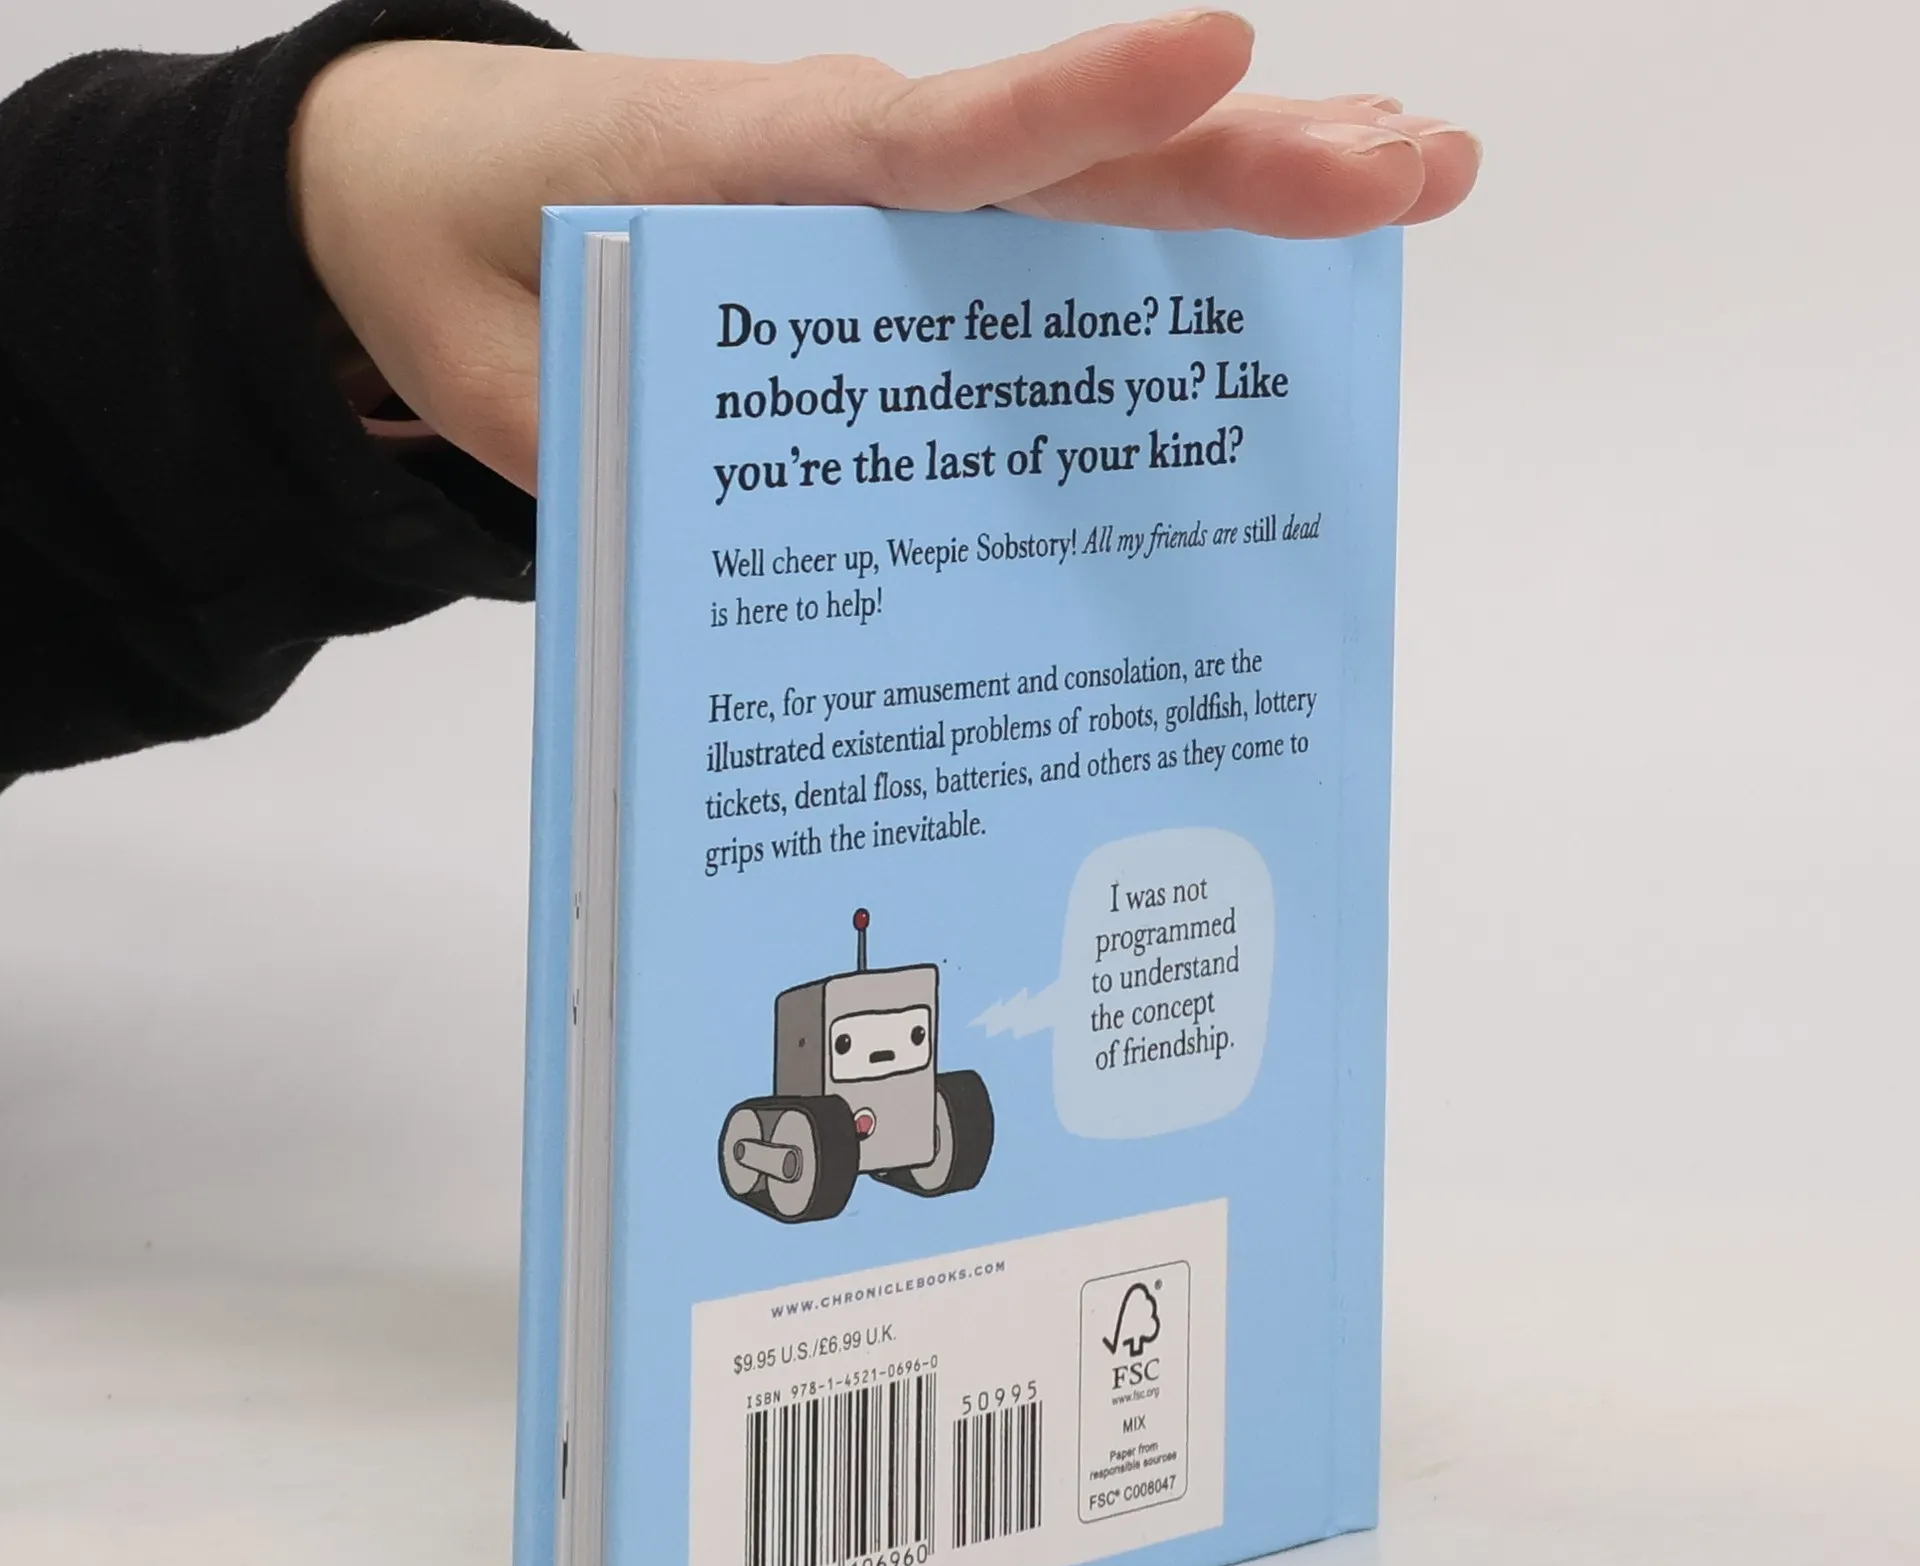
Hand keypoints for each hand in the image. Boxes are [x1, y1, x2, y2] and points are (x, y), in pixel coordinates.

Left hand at [290, 12, 1479, 492]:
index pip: (936, 146)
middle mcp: (853, 172)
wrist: (419, 188)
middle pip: (1069, 163)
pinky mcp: (898, 236)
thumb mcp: (519, 384)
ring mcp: (890, 198)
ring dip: (1249, 185)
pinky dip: (1159, 238)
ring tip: (1413, 174)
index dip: (1077, 107)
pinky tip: (1271, 260)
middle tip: (1410, 167)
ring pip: (1088, 186)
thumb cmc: (468, 269)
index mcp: (756, 182)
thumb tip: (766, 569)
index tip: (1221, 59)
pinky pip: (1046, 234)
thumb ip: (624, 455)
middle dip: (1244, 164)